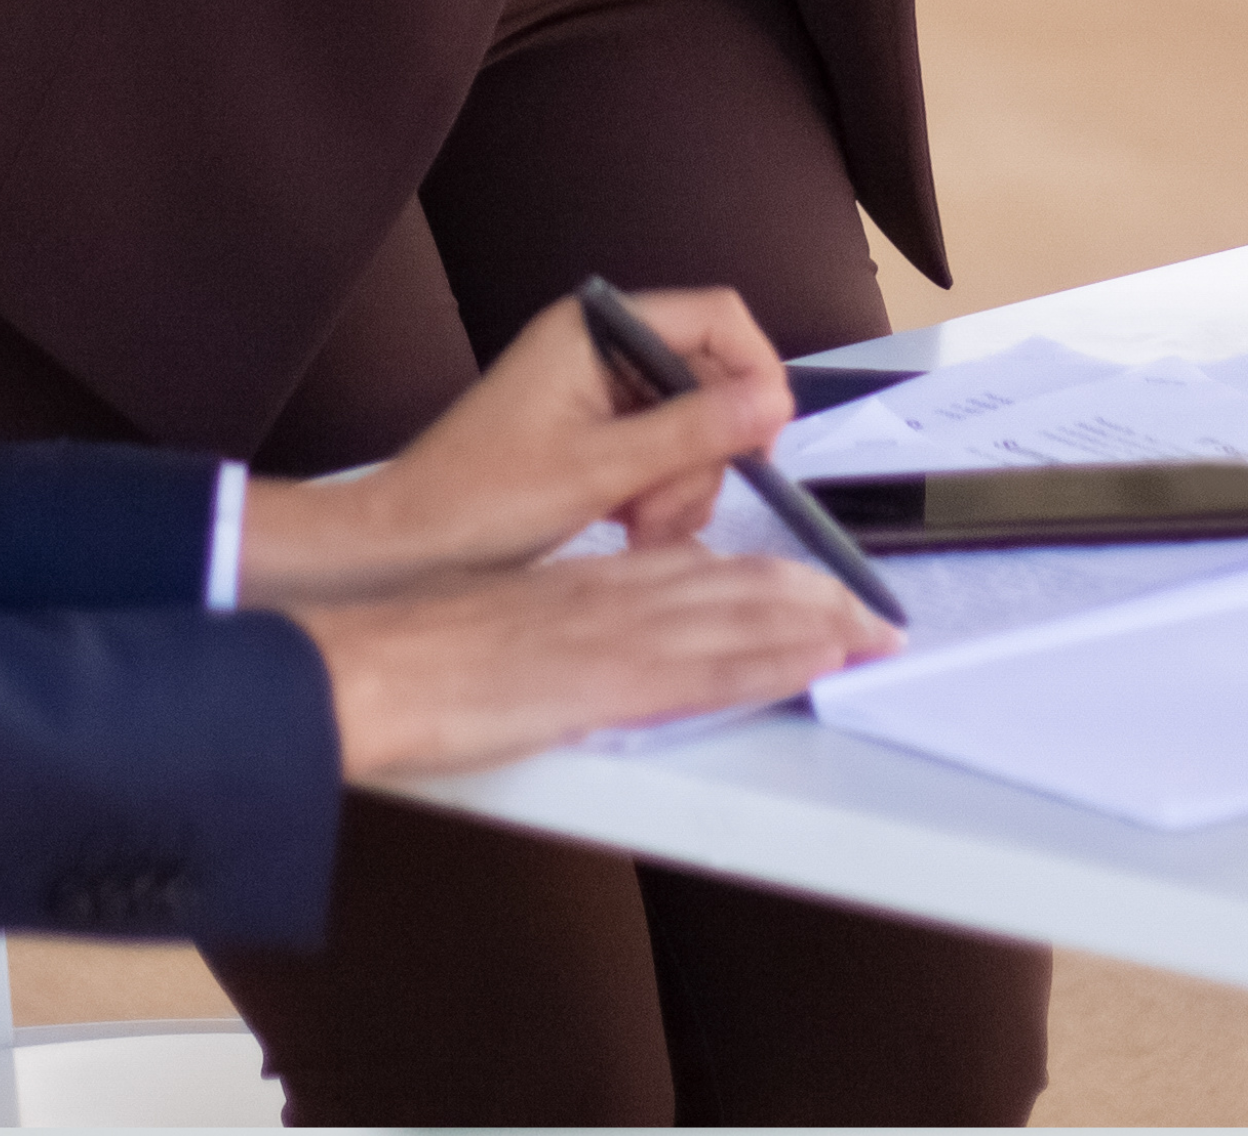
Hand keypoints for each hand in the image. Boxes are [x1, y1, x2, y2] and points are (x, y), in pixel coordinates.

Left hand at [234, 289, 791, 600]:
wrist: (403, 549)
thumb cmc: (483, 501)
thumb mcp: (600, 470)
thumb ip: (693, 431)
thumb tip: (776, 400)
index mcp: (596, 329)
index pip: (716, 318)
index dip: (755, 372)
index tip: (764, 442)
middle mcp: (601, 349)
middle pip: (708, 381)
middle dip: (703, 454)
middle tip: (665, 512)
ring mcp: (597, 393)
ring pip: (691, 428)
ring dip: (680, 486)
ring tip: (637, 530)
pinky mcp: (593, 435)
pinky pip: (661, 454)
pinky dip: (658, 495)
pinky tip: (630, 531)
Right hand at [291, 542, 893, 778]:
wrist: (371, 662)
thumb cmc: (420, 651)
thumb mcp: (507, 622)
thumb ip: (564, 623)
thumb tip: (593, 640)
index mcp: (590, 581)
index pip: (704, 567)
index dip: (769, 579)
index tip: (816, 591)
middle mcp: (615, 595)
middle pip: (739, 582)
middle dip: (816, 598)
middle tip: (876, 613)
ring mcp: (617, 634)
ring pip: (742, 614)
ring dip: (819, 623)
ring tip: (875, 632)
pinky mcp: (610, 679)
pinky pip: (713, 664)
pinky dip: (775, 658)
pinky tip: (818, 660)